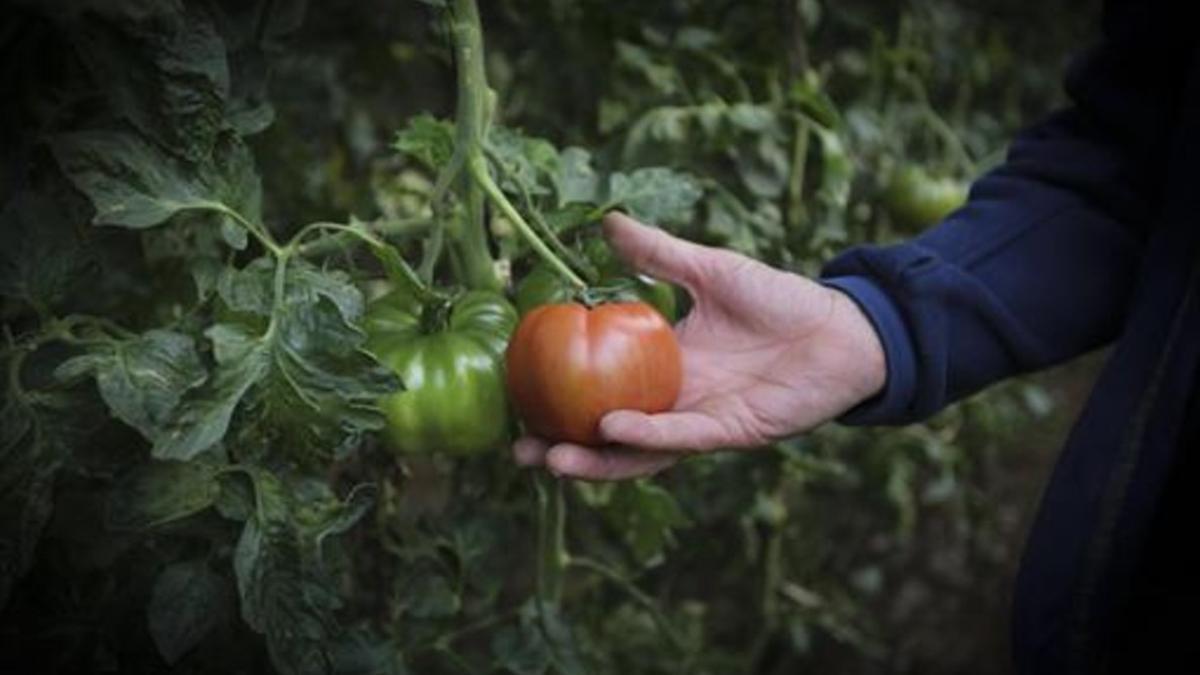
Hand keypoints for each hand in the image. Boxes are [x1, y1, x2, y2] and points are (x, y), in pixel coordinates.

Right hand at [513, 212, 886, 479]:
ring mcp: (702, 421)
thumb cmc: (781, 300)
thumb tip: (606, 220)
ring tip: (550, 458)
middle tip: (519, 450)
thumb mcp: (708, 269)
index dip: (564, 399)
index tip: (519, 394)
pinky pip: (683, 437)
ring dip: (596, 460)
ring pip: (640, 452)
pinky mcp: (734, 431)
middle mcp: (676, 402)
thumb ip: (658, 252)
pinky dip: (648, 435)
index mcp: (665, 367)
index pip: (603, 391)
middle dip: (565, 448)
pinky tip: (612, 428)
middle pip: (610, 437)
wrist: (845, 327)